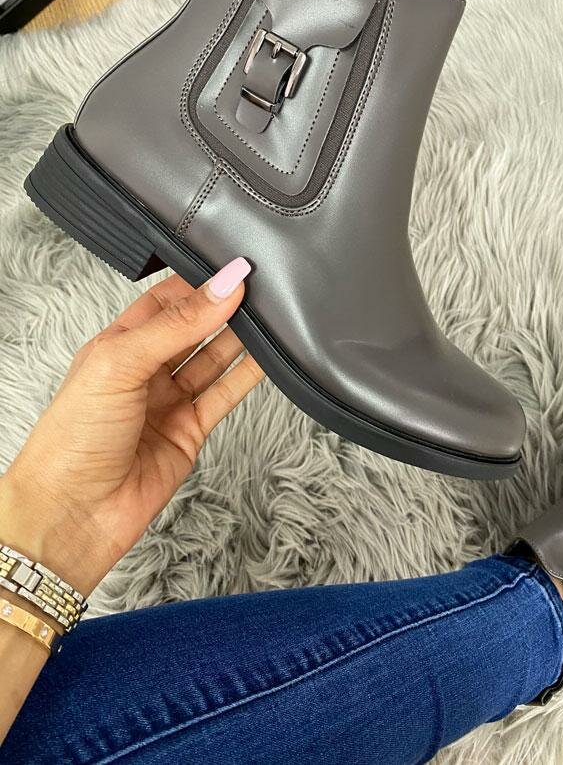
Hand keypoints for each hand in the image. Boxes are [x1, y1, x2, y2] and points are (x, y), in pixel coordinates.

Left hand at [0, 258, 261, 595]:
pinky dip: (250, 375)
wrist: (72, 514)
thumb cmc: (72, 438)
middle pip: (195, 327)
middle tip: (262, 287)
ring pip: (215, 358)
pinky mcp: (191, 431)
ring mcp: (169, 401)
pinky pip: (226, 394)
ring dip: (242, 337)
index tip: (234, 267)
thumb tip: (223, 286)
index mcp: (119, 344)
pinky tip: (270, 355)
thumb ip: (178, 324)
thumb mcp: (121, 363)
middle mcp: (146, 369)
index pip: (167, 300)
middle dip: (225, 307)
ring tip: (272, 313)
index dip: (199, 282)